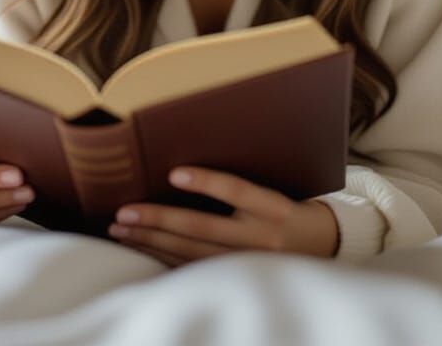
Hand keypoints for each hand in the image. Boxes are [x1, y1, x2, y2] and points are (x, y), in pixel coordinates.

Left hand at [108, 166, 338, 267]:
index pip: (239, 191)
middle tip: (124, 213)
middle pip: (204, 228)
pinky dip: (162, 256)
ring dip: (151, 241)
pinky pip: (192, 268)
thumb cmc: (287, 208)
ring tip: (121, 230)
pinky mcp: (237, 278)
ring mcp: (249, 263)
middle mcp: (263, 238)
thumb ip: (241, 182)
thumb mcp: (276, 190)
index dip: (207, 182)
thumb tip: (185, 164)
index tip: (174, 173)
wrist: (321, 247)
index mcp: (275, 208)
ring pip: (191, 253)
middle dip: (159, 221)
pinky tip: (141, 246)